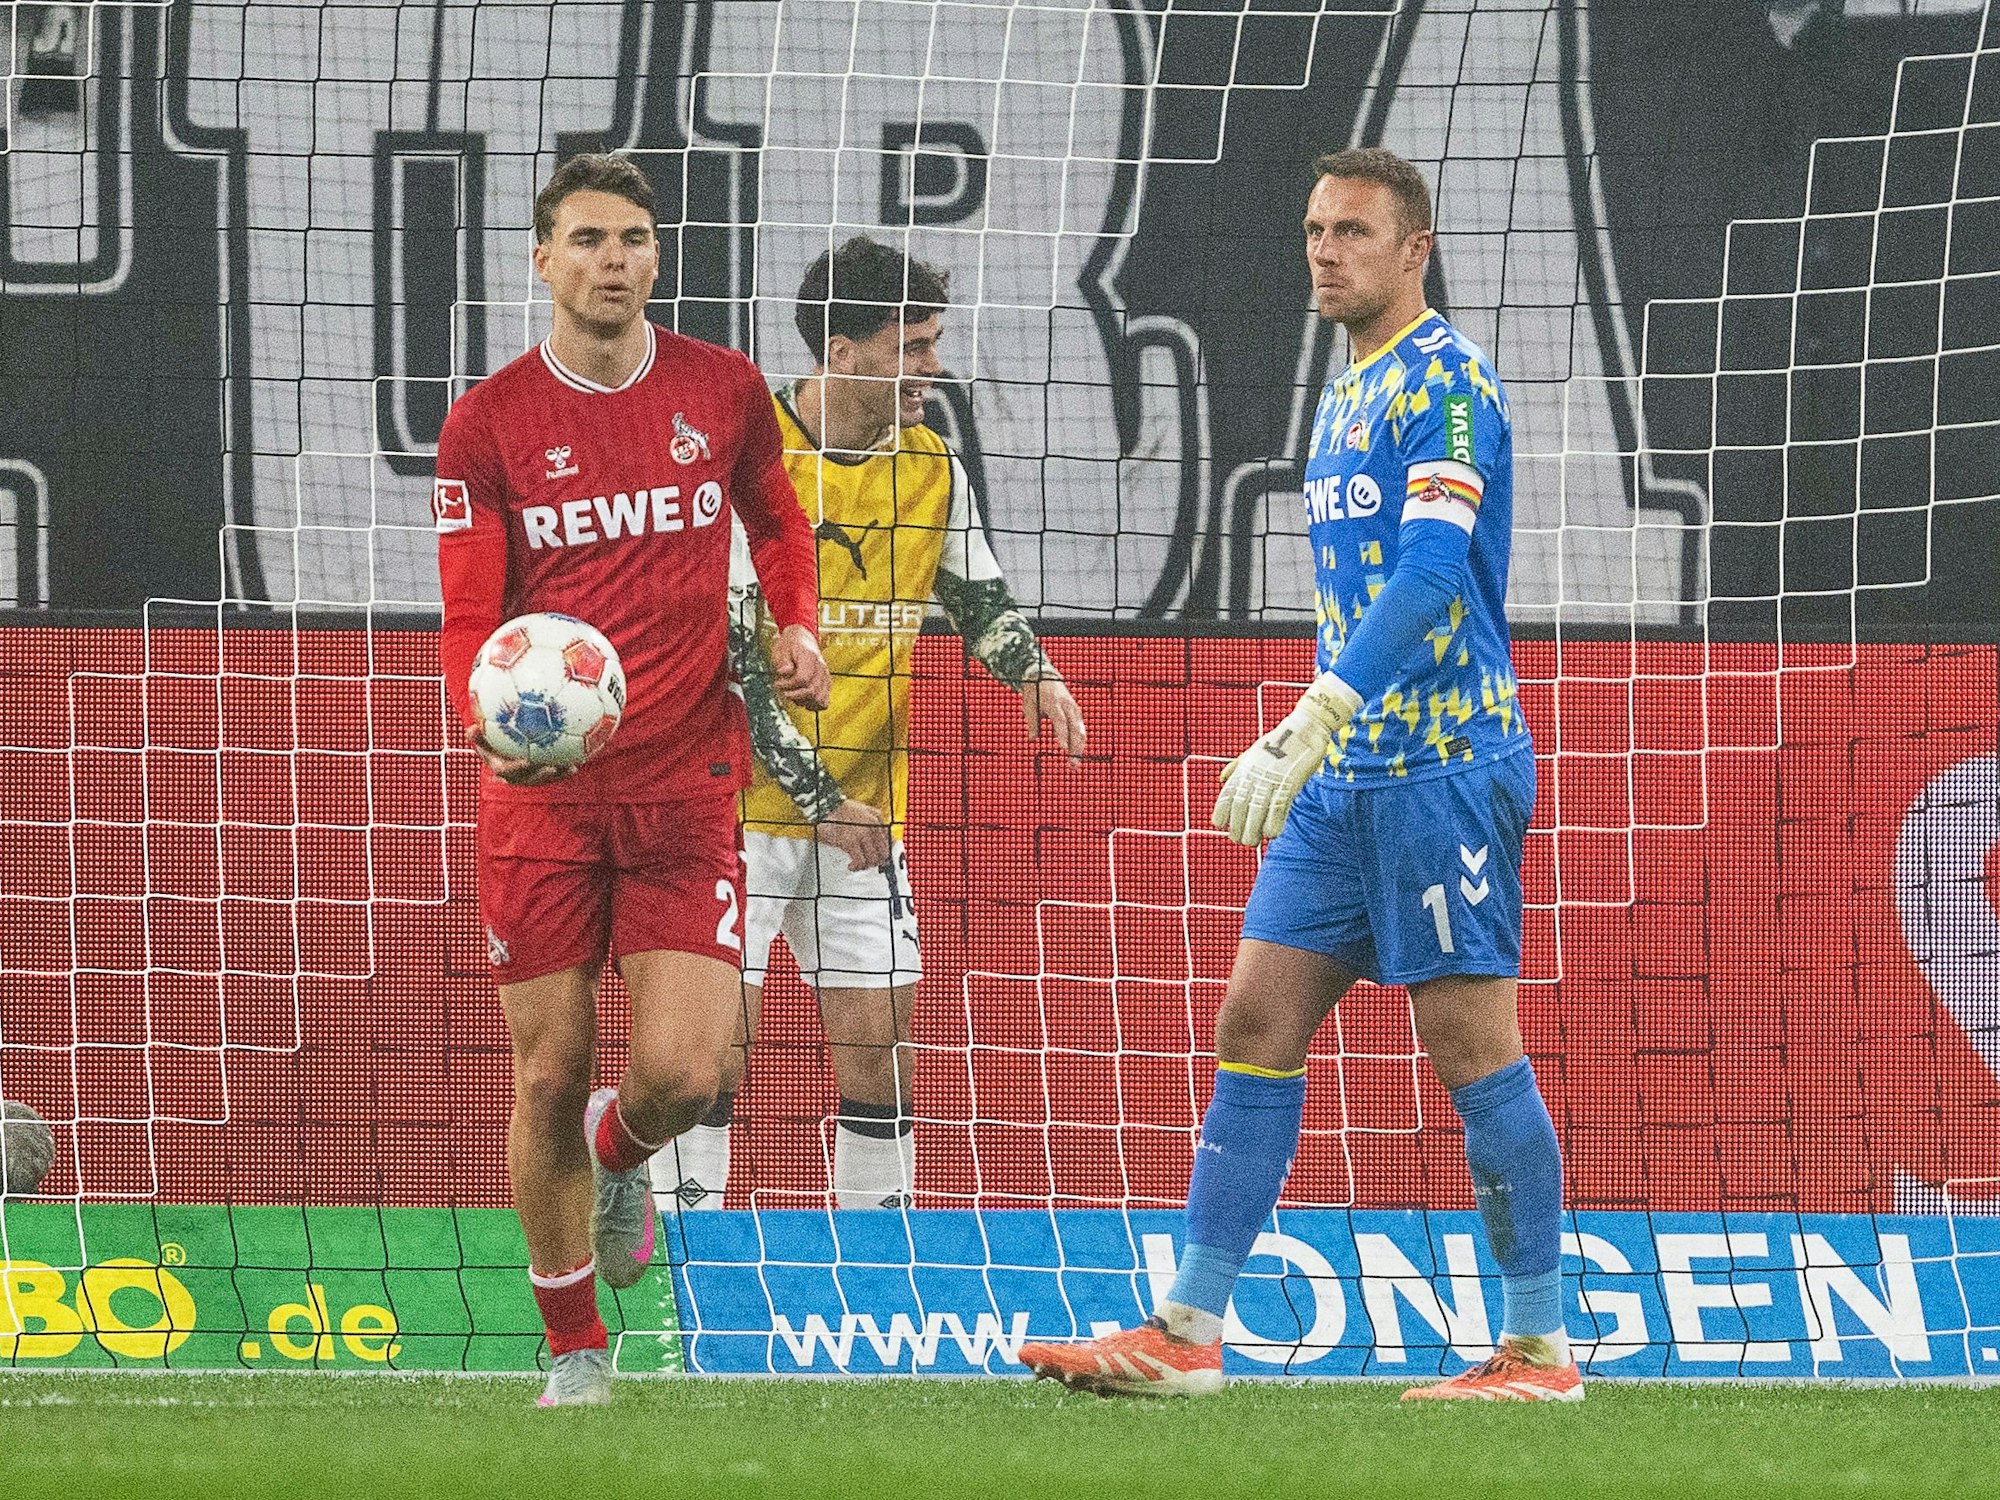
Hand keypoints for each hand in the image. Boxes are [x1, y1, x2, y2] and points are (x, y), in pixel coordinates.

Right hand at [463, 723, 573, 786]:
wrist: (502, 742)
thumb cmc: (490, 734)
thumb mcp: (481, 734)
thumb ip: (477, 734)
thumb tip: (471, 729)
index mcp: (499, 766)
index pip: (505, 771)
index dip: (516, 768)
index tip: (526, 761)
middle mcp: (514, 775)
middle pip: (528, 779)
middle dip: (540, 776)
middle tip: (551, 767)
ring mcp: (529, 776)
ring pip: (544, 778)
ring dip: (557, 774)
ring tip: (570, 767)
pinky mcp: (541, 773)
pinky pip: (554, 773)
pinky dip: (564, 768)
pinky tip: (578, 761)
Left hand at [772, 624, 830, 710]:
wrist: (802, 638)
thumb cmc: (789, 645)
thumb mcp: (780, 650)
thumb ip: (782, 662)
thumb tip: (784, 672)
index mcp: (810, 657)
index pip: (803, 679)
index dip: (788, 685)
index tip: (777, 683)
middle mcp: (821, 668)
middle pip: (812, 692)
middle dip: (794, 695)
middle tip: (783, 690)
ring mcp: (826, 677)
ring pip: (820, 701)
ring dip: (804, 702)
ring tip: (793, 694)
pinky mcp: (826, 684)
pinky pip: (824, 702)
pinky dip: (812, 704)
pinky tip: (801, 698)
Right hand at [816, 797, 892, 872]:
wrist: (826, 807)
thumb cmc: (842, 810)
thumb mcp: (865, 810)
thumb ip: (877, 822)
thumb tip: (885, 840)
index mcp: (878, 820)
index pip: (890, 842)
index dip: (884, 854)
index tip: (880, 859)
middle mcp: (873, 827)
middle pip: (883, 853)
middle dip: (875, 862)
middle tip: (867, 863)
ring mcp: (862, 834)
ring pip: (873, 859)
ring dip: (865, 866)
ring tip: (857, 865)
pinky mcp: (850, 842)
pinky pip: (860, 861)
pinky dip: (856, 867)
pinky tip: (851, 866)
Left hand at [1023, 675, 1086, 765]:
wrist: (1045, 675)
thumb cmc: (1034, 691)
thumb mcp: (1029, 704)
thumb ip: (1032, 721)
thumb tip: (1032, 740)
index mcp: (1054, 702)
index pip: (1060, 721)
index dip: (1062, 735)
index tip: (1063, 749)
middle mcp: (1067, 706)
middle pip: (1074, 729)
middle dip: (1075, 748)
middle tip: (1073, 765)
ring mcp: (1074, 709)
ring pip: (1080, 731)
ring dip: (1079, 748)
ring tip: (1075, 765)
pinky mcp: (1076, 712)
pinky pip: (1080, 729)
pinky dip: (1079, 742)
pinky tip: (1076, 755)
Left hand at [1211, 673, 1361, 844]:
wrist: (1304, 730)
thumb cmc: (1278, 742)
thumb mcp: (1252, 752)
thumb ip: (1236, 767)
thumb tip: (1221, 779)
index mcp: (1244, 769)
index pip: (1226, 795)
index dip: (1221, 812)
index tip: (1220, 825)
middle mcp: (1255, 776)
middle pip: (1240, 808)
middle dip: (1237, 828)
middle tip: (1239, 840)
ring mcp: (1272, 780)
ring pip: (1258, 812)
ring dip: (1253, 831)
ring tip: (1252, 842)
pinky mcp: (1290, 784)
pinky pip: (1279, 808)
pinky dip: (1274, 823)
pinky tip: (1271, 834)